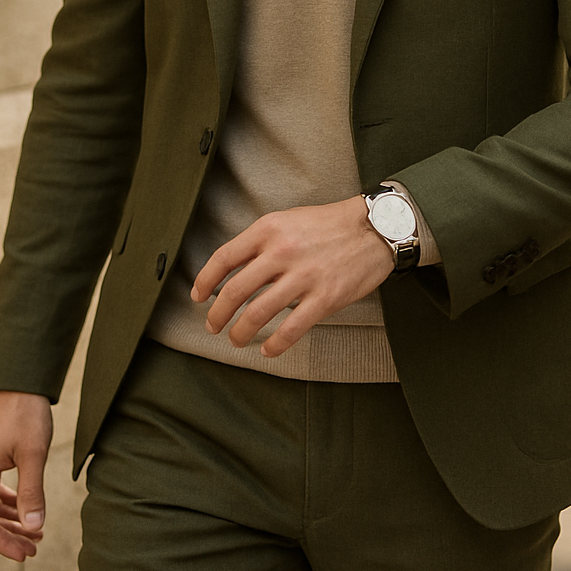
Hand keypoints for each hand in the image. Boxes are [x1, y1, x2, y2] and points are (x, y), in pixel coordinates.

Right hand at [0, 390, 52, 561]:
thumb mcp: (33, 453)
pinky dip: (9, 501)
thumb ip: (32, 492)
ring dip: (11, 519)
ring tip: (36, 532)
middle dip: (9, 535)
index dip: (3, 543)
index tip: (26, 554)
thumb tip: (34, 528)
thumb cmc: (24, 411)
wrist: (15, 376)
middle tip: (35, 548)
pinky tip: (27, 507)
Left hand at [190, 196, 392, 357]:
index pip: (224, 258)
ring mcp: (303, 277)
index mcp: (269, 229)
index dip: (204, 281)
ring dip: (240, 333)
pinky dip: (274, 345)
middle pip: (235, 291)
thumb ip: (260, 242)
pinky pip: (291, 329)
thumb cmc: (328, 224)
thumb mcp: (288, 220)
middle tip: (213, 326)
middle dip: (217, 315)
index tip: (197, 296)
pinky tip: (267, 350)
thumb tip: (232, 270)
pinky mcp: (324, 298)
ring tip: (236, 340)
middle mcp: (282, 252)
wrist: (373, 229)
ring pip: (257, 313)